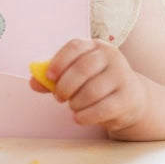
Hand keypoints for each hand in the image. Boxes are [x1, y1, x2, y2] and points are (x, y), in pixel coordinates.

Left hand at [29, 39, 148, 133]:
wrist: (130, 99)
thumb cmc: (96, 84)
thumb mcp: (76, 76)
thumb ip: (53, 78)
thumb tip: (34, 82)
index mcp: (96, 46)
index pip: (75, 46)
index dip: (58, 61)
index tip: (49, 77)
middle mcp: (112, 57)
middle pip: (83, 68)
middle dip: (65, 86)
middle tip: (59, 97)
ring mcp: (122, 76)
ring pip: (91, 91)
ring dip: (75, 103)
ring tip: (73, 106)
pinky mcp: (128, 98)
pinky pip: (102, 109)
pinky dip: (85, 116)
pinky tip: (79, 117)